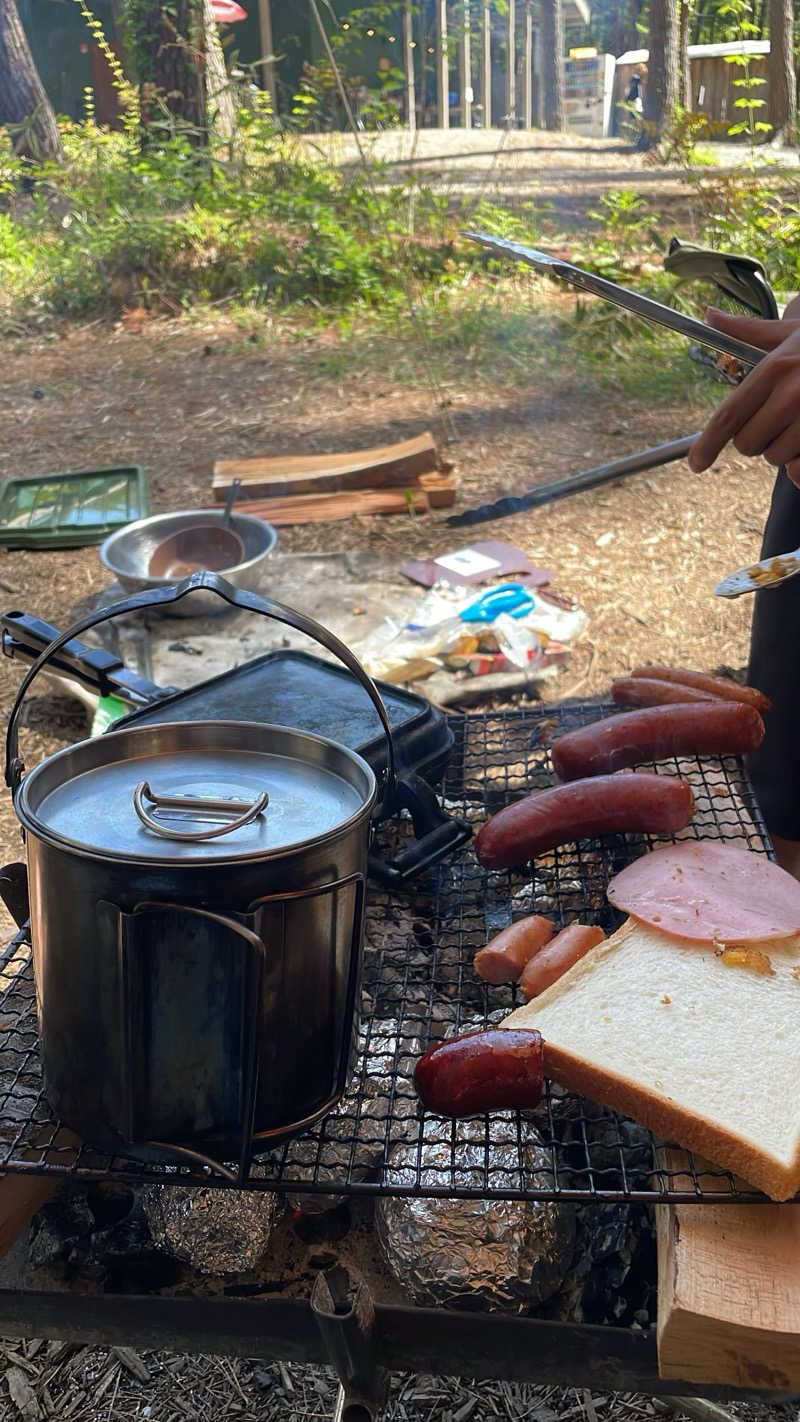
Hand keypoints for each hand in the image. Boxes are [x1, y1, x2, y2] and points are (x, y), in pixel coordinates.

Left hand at [688, 308, 799, 485]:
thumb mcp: (793, 332)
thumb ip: (750, 331)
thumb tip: (710, 315)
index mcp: (777, 368)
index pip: (728, 416)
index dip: (706, 446)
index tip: (696, 464)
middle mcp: (794, 394)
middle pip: (748, 444)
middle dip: (756, 439)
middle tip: (777, 421)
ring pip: (777, 459)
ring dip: (785, 450)